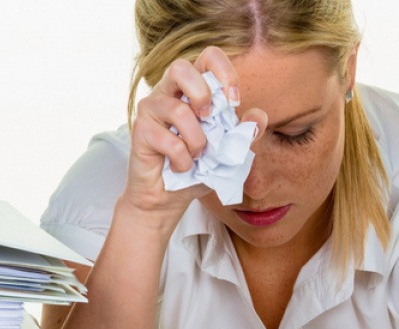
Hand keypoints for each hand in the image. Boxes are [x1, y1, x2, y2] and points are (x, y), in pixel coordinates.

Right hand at [123, 45, 267, 226]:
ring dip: (197, 140)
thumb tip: (259, 117)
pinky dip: (182, 158)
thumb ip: (243, 133)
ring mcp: (150, 109)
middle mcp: (167, 92)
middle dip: (202, 93)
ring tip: (197, 156)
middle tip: (209, 119)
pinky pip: (168, 139)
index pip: (207, 57)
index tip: (234, 101)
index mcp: (191, 89)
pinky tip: (182, 167)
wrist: (166, 200)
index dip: (224, 72)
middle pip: (180, 67)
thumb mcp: (227, 152)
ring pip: (178, 110)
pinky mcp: (140, 130)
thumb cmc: (195, 170)